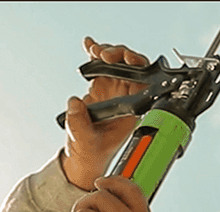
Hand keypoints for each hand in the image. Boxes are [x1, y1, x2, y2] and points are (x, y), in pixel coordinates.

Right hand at [61, 37, 149, 190]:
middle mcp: (127, 98)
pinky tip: (88, 46)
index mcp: (133, 111)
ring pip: (117, 62)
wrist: (81, 158)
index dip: (138, 66)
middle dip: (120, 55)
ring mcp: (114, 91)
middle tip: (105, 54)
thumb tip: (76, 103)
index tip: (126, 59)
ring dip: (106, 52)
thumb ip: (79, 124)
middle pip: (131, 66)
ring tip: (94, 50)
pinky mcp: (101, 88)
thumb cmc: (91, 154)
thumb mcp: (84, 142)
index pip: (143, 81)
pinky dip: (95, 55)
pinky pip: (101, 66)